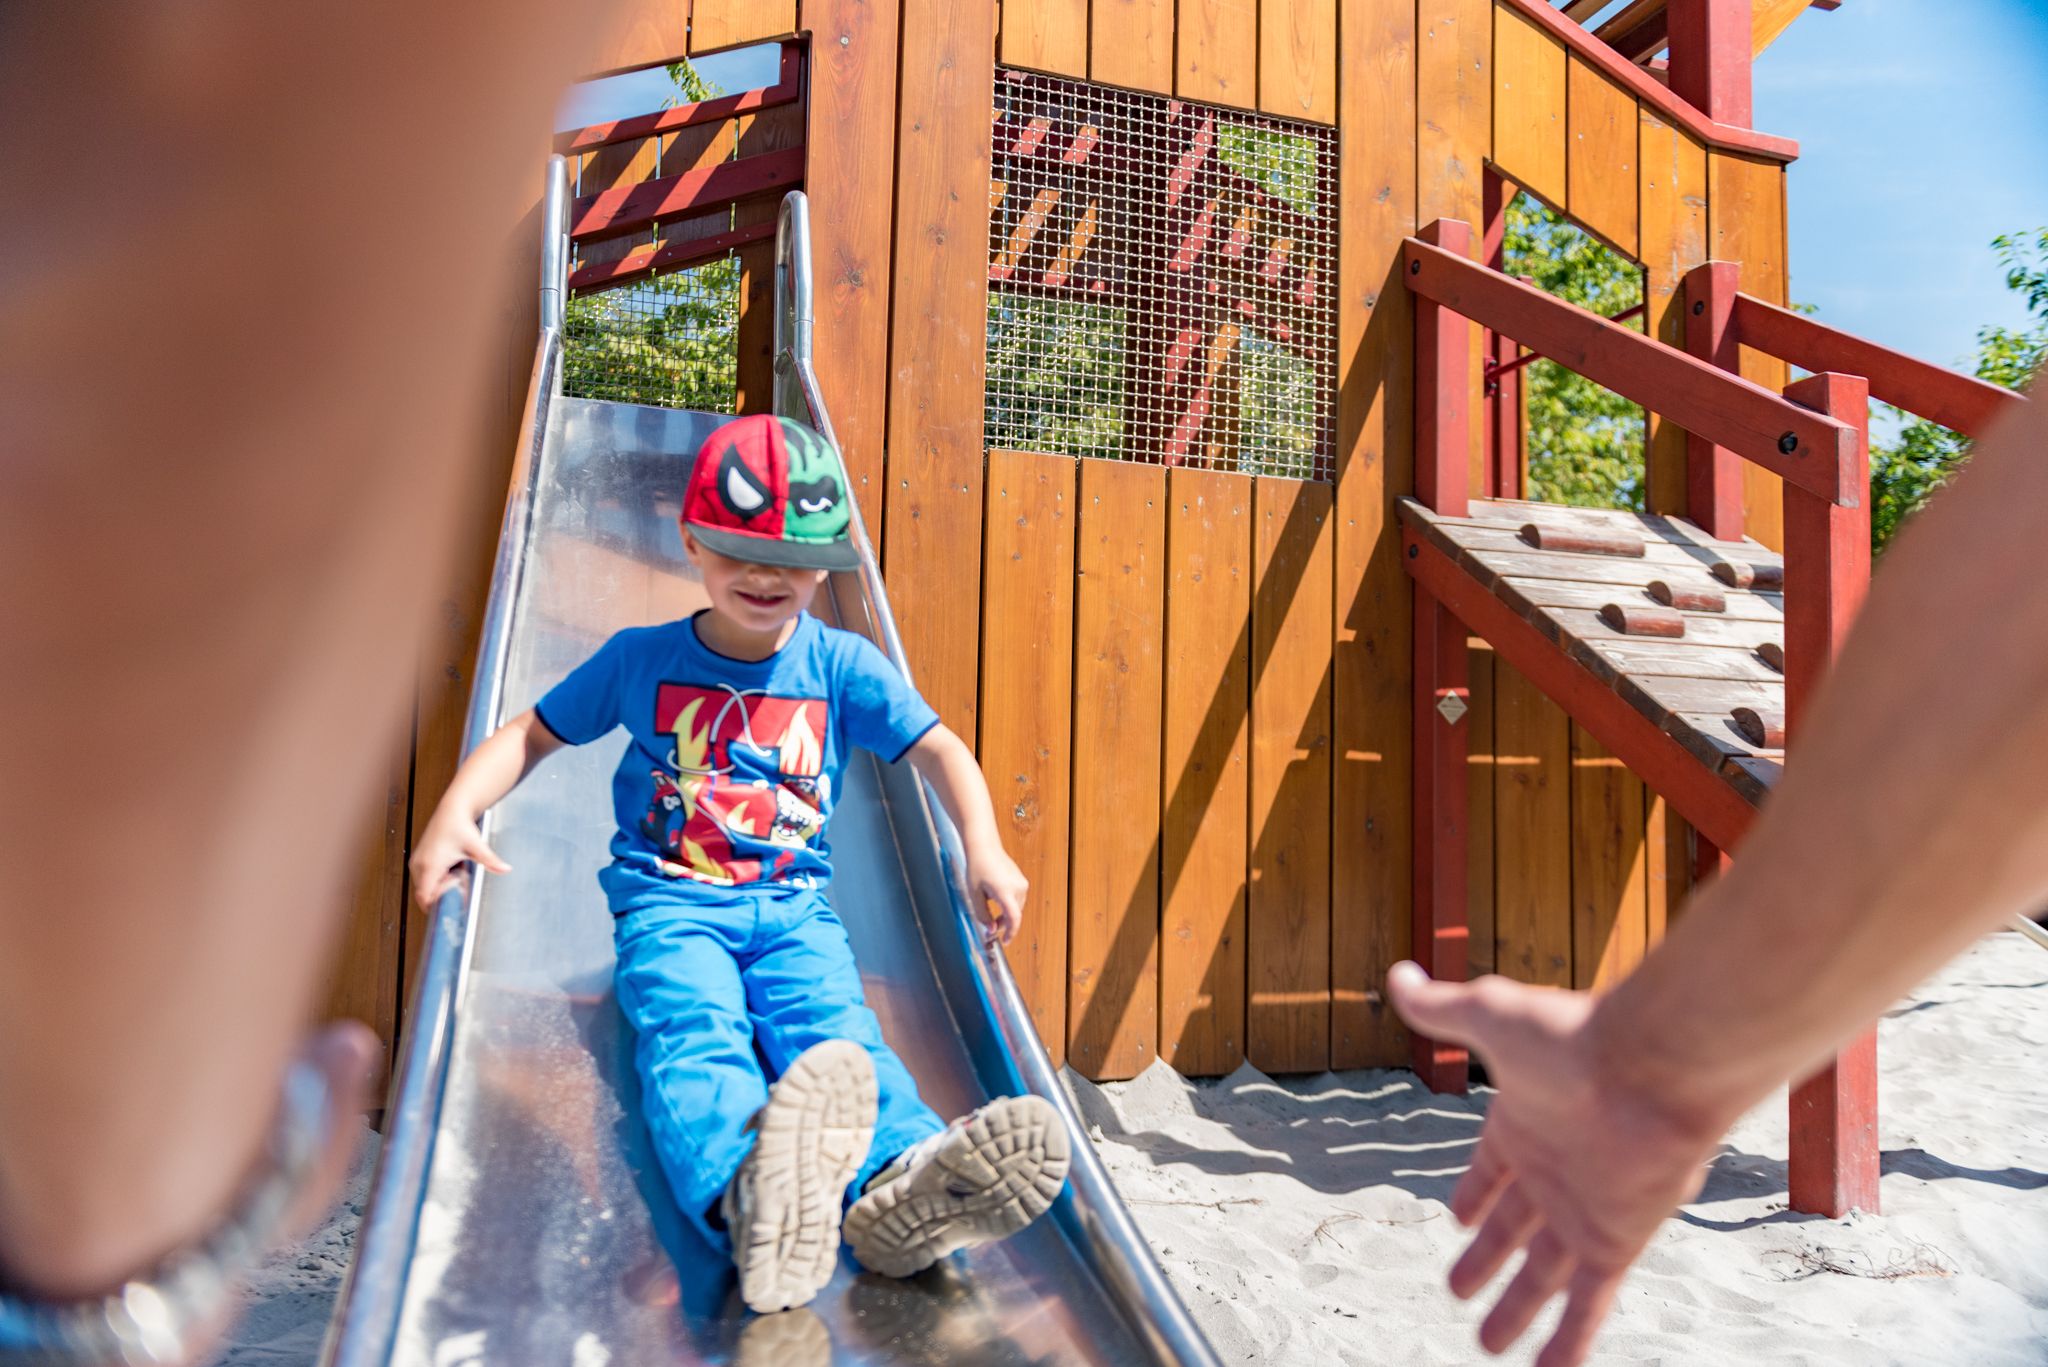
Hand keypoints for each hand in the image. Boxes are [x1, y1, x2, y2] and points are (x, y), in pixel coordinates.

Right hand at [408, 809, 508, 909]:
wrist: (452, 810)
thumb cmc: (459, 825)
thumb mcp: (476, 846)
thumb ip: (490, 860)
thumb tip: (505, 869)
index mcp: (429, 865)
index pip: (425, 896)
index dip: (437, 903)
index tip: (453, 899)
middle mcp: (419, 865)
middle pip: (424, 894)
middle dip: (441, 896)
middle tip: (459, 884)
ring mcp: (417, 862)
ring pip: (423, 887)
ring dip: (438, 888)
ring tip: (455, 875)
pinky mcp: (419, 860)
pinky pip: (423, 879)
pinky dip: (435, 881)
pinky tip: (450, 871)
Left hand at [965, 842, 1026, 943]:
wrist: (984, 847)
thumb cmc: (977, 868)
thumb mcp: (974, 895)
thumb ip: (982, 915)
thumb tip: (991, 930)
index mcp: (1006, 891)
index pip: (1014, 918)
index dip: (1011, 933)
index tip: (1005, 942)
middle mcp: (1018, 888)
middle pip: (1015, 914)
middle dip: (1004, 924)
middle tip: (990, 929)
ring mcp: (1022, 883)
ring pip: (1017, 908)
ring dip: (1006, 915)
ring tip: (991, 914)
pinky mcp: (1021, 880)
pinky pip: (1017, 899)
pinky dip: (1009, 905)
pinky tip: (996, 901)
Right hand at [1387, 962, 1728, 1366]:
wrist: (1654, 1066)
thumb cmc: (1572, 1035)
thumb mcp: (1489, 1017)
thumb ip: (1442, 1009)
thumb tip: (1397, 976)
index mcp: (1523, 1124)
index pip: (1491, 1172)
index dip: (1474, 1196)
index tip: (1457, 1220)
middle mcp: (1553, 1173)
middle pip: (1513, 1231)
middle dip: (1487, 1263)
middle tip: (1459, 1292)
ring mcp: (1582, 1211)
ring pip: (1541, 1276)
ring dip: (1515, 1310)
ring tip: (1487, 1345)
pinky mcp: (1613, 1242)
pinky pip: (1586, 1304)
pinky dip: (1568, 1342)